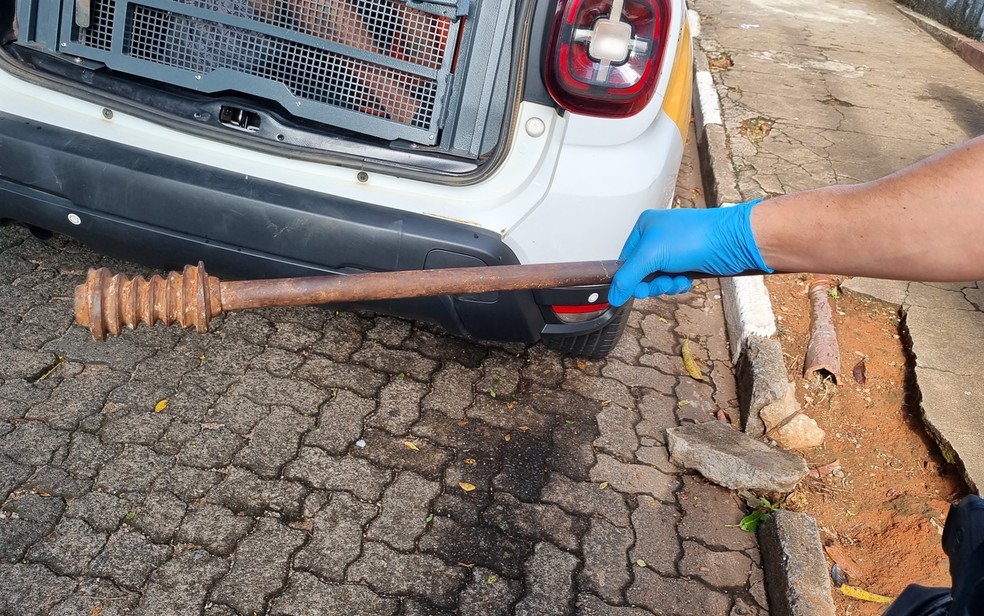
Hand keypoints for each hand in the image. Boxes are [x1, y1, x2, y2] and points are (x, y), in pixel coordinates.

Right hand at [608, 200, 771, 305]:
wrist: (732, 241)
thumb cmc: (696, 236)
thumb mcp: (652, 255)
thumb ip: (628, 277)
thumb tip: (613, 295)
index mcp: (645, 227)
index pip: (625, 259)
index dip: (629, 277)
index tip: (636, 288)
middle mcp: (658, 237)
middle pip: (641, 271)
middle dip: (651, 282)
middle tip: (660, 283)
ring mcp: (674, 250)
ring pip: (658, 278)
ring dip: (666, 285)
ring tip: (677, 280)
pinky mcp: (688, 261)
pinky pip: (674, 279)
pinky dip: (678, 284)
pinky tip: (687, 279)